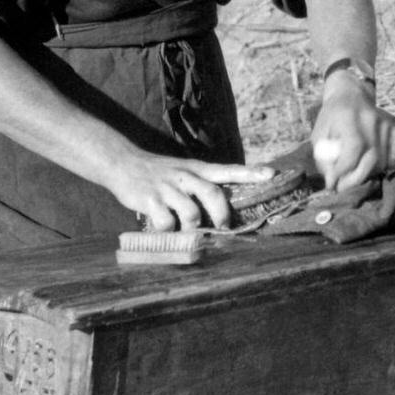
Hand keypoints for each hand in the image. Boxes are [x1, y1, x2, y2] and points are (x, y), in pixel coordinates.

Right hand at [111, 155, 272, 231]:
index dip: (251, 173)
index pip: (229, 170)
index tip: (272, 174)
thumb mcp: (184, 171)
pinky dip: (168, 230)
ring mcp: (168, 188)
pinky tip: (163, 226)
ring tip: (185, 227)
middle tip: (223, 226)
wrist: (122, 163)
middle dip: (222, 214)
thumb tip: (226, 209)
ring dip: (192, 226)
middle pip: (213, 194)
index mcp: (197, 169)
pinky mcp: (150, 200)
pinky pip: (167, 223)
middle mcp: (186, 177)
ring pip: (191, 213)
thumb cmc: (159, 173)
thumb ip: (204, 185)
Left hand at [310, 77, 394, 190]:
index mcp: (349, 117)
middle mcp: (371, 120)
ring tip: (353, 176)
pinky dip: (381, 168)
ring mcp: (386, 124)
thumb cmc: (331, 117)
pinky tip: (367, 167)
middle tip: (342, 188)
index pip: (352, 150)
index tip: (332, 184)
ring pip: (382, 162)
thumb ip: (324, 158)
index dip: (342, 171)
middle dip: (355, 180)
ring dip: (367, 175)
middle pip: (371, 159)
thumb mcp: (319, 135)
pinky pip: (392, 158)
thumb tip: (332, 181)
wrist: (351, 95)